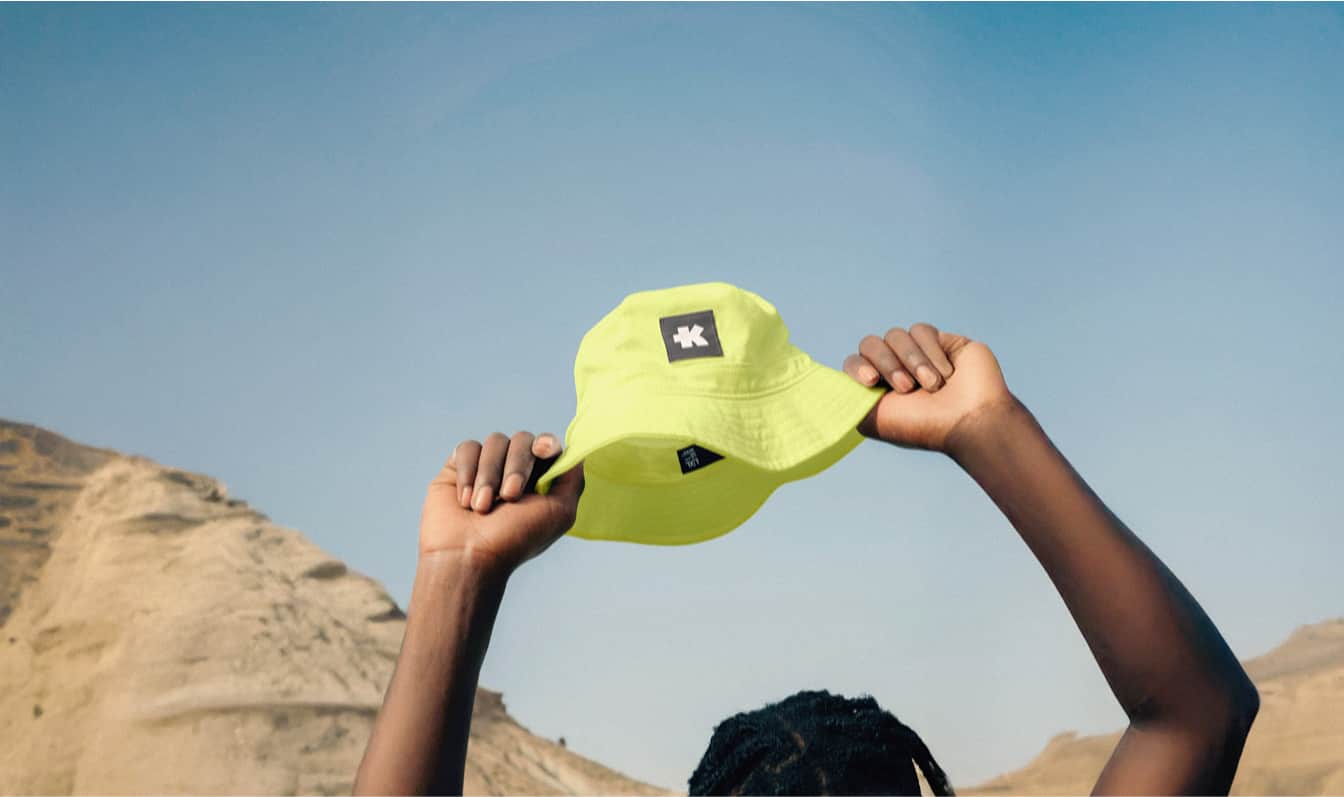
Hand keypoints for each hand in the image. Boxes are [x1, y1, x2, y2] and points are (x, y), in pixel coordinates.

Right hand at [418, 431, 584, 574]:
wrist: (468, 556)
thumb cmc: (515, 539)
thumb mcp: (559, 513)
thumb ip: (572, 480)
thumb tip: (575, 452)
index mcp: (540, 480)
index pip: (548, 445)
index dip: (547, 443)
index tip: (542, 451)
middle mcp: (513, 470)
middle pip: (522, 439)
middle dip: (517, 466)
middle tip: (509, 496)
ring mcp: (486, 467)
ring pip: (494, 442)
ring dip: (490, 475)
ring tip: (481, 507)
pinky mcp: (457, 468)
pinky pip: (467, 448)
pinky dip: (468, 472)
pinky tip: (465, 499)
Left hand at [842, 323, 1014, 452]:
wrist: (969, 420)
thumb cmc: (922, 426)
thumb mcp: (871, 420)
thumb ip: (845, 400)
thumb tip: (819, 386)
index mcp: (878, 388)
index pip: (854, 362)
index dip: (858, 367)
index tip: (871, 381)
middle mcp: (897, 369)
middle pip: (872, 343)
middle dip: (887, 363)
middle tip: (907, 387)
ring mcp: (920, 353)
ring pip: (896, 335)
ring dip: (912, 361)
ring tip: (932, 384)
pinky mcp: (942, 341)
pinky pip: (921, 330)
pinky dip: (930, 352)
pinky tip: (946, 373)